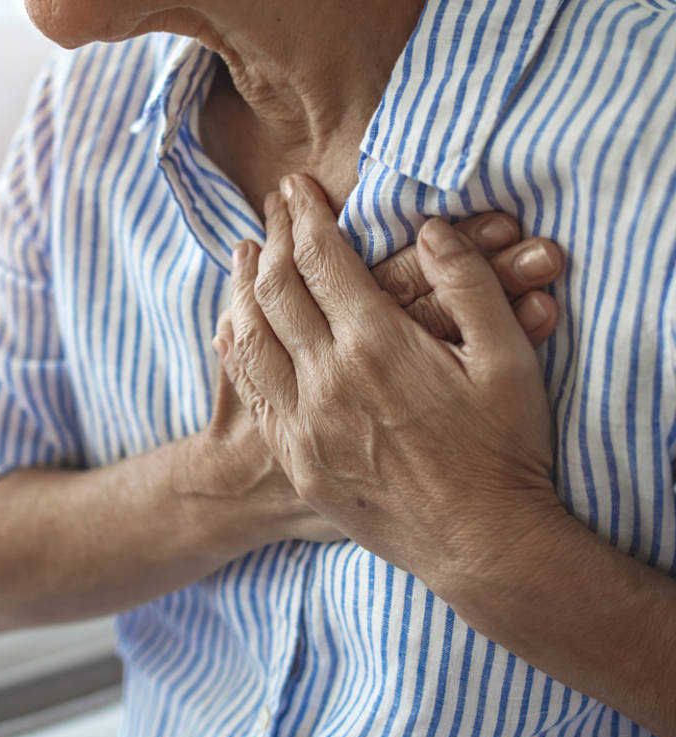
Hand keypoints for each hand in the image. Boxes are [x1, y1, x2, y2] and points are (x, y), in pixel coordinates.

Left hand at [215, 173, 557, 591]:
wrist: (479, 546)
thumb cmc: (503, 451)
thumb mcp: (509, 361)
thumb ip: (469, 285)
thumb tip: (430, 229)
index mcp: (377, 346)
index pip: (322, 258)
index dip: (306, 213)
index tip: (297, 186)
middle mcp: (327, 380)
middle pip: (277, 288)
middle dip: (274, 236)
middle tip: (272, 207)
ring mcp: (303, 424)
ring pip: (249, 335)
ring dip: (243, 285)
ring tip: (245, 253)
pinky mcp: (297, 458)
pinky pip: (250, 390)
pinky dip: (235, 346)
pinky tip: (233, 325)